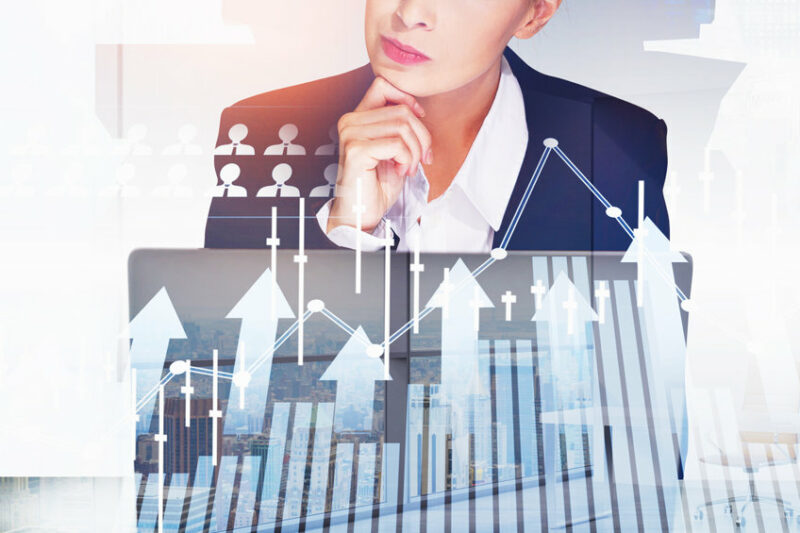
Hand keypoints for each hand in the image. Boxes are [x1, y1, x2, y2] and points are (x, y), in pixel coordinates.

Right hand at [327, 76, 432, 233]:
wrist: (360, 214)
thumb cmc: (376, 185)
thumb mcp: (393, 150)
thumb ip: (399, 127)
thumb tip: (419, 113)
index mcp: (357, 118)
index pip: (384, 85)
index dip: (407, 99)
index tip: (419, 120)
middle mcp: (350, 121)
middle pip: (402, 110)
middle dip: (421, 136)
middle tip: (421, 159)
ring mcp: (351, 134)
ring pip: (402, 126)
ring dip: (415, 151)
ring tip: (408, 167)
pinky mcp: (356, 150)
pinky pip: (396, 144)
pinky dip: (406, 160)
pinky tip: (400, 171)